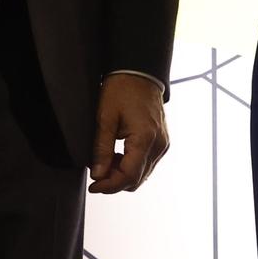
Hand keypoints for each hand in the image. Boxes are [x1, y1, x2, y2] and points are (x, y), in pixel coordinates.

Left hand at [89, 72, 167, 193]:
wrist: (139, 72)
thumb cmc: (122, 89)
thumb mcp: (105, 118)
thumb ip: (101, 149)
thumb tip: (98, 175)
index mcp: (145, 139)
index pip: (129, 176)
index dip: (109, 186)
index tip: (94, 186)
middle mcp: (159, 145)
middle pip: (137, 179)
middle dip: (115, 181)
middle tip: (96, 173)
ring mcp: (163, 144)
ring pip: (143, 174)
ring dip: (123, 174)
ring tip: (105, 161)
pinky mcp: (162, 141)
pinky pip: (147, 163)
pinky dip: (132, 165)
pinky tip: (118, 154)